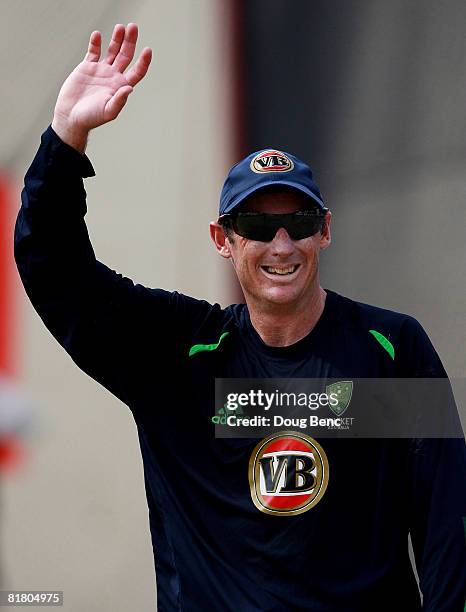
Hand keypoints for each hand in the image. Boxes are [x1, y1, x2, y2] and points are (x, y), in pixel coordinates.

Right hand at [51, 23, 151, 151]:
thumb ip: (119, 100)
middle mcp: (113, 77)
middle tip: (133, 27)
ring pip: (112, 50)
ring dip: (116, 39)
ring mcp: (101, 71)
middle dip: (130, 42)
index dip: (143, 61)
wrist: (71, 116)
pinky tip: (97, 35)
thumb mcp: (108, 111)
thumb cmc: (91, 118)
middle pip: (126, 55)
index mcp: (121, 87)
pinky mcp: (87, 67)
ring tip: (120, 27)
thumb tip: (129, 88)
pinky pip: (93, 52)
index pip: (137, 71)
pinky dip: (95, 43)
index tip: (148, 50)